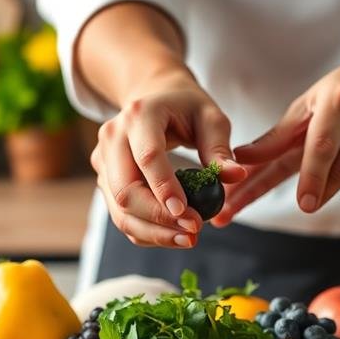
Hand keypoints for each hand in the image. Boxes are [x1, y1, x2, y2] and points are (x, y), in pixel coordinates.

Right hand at [91, 71, 245, 246]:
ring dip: (152, 232)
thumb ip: (220, 149)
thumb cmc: (186, 108)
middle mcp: (113, 137)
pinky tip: (171, 236)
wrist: (153, 98)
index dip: (165, 188)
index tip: (188, 214)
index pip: (147, 157)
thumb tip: (236, 176)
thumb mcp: (211, 118)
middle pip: (126, 190)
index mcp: (140, 114)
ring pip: (119, 209)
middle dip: (159, 218)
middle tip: (194, 231)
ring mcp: (103, 160)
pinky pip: (121, 215)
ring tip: (187, 240)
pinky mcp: (104, 179)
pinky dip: (145, 231)